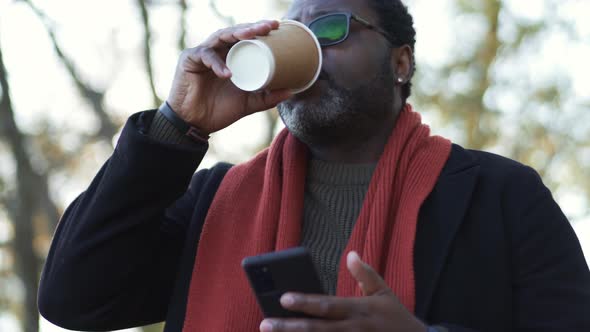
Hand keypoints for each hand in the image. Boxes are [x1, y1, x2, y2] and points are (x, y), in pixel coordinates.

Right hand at [167, 20, 291, 134]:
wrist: (195, 125)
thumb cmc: (219, 110)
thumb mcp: (248, 103)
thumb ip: (267, 98)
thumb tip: (292, 92)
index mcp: (231, 57)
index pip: (246, 38)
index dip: (260, 30)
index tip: (277, 27)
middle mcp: (218, 51)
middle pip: (235, 32)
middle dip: (252, 27)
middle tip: (268, 27)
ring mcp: (203, 53)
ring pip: (220, 36)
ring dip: (236, 34)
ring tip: (252, 36)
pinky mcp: (189, 60)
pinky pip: (205, 56)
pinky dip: (217, 64)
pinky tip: (228, 73)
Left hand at [259, 251, 426, 331]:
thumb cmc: (397, 319)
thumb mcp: (385, 293)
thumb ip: (366, 275)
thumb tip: (351, 254)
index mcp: (359, 310)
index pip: (327, 305)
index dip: (305, 302)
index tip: (283, 298)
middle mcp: (352, 330)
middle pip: (316, 329)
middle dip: (289, 327)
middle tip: (265, 323)